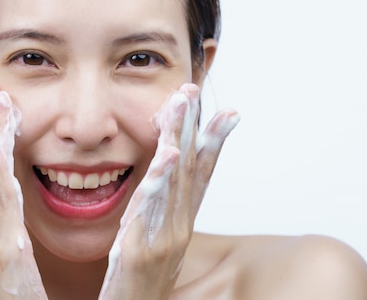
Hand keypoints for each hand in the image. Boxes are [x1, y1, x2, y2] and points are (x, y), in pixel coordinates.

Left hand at [98, 83, 239, 299]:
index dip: (214, 142)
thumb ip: (157, 216)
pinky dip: (162, 179)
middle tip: (194, 87)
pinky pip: (152, 209)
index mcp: (179, 223)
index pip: (202, 176)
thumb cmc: (137, 285)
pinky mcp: (142, 251)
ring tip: (183, 104)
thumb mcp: (152, 244)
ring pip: (176, 180)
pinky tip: (167, 153)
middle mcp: (178, 227)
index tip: (228, 111)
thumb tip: (162, 190)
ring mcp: (164, 239)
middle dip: (194, 125)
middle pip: (191, 168)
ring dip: (180, 138)